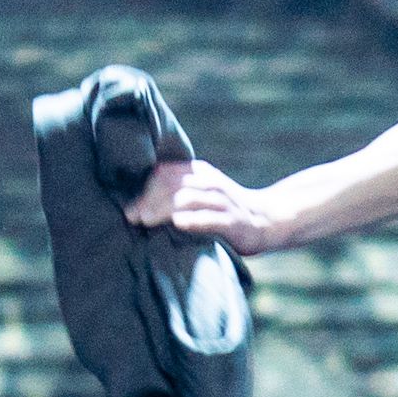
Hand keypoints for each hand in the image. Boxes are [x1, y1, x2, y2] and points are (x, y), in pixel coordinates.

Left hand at [123, 159, 290, 255]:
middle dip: (149, 200)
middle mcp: (211, 183)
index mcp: (201, 173)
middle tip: (132, 216)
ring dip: (163, 209)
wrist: (266, 220)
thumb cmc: (223, 209)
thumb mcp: (203, 192)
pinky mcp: (232, 222)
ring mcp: (223, 202)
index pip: (166, 172)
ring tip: (146, 221)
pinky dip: (192, 219)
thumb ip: (177, 191)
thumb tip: (137, 203)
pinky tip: (178, 224)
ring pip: (188, 198)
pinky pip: (210, 218)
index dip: (145, 188)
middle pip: (173, 184)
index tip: (131, 207)